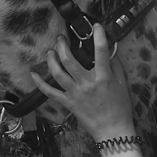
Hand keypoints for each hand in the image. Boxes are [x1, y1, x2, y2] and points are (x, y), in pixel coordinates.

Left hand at [30, 24, 135, 142]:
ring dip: (52, 60)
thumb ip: (116, 67)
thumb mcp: (123, 85)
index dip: (99, 37)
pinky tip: (33, 74)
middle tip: (61, 38)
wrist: (113, 130)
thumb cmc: (120, 108)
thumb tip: (110, 52)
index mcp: (103, 78)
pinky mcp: (69, 103)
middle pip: (70, 61)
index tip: (96, 26)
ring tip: (50, 52)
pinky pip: (50, 93)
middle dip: (63, 46)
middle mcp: (87, 84)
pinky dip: (40, 84)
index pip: (101, 52)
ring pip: (58, 74)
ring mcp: (75, 94)